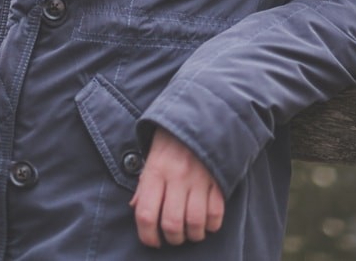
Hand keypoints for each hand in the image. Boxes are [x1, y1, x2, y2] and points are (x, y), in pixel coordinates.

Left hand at [130, 128, 224, 247]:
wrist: (201, 114)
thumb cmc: (171, 140)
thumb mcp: (151, 157)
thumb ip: (144, 184)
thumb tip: (137, 209)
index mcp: (155, 171)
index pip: (146, 213)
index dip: (147, 236)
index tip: (152, 241)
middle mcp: (176, 177)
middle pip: (171, 223)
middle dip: (172, 238)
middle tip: (173, 237)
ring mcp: (199, 179)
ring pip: (194, 222)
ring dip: (192, 235)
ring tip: (190, 232)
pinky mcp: (218, 179)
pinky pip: (216, 213)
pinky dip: (212, 225)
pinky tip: (207, 223)